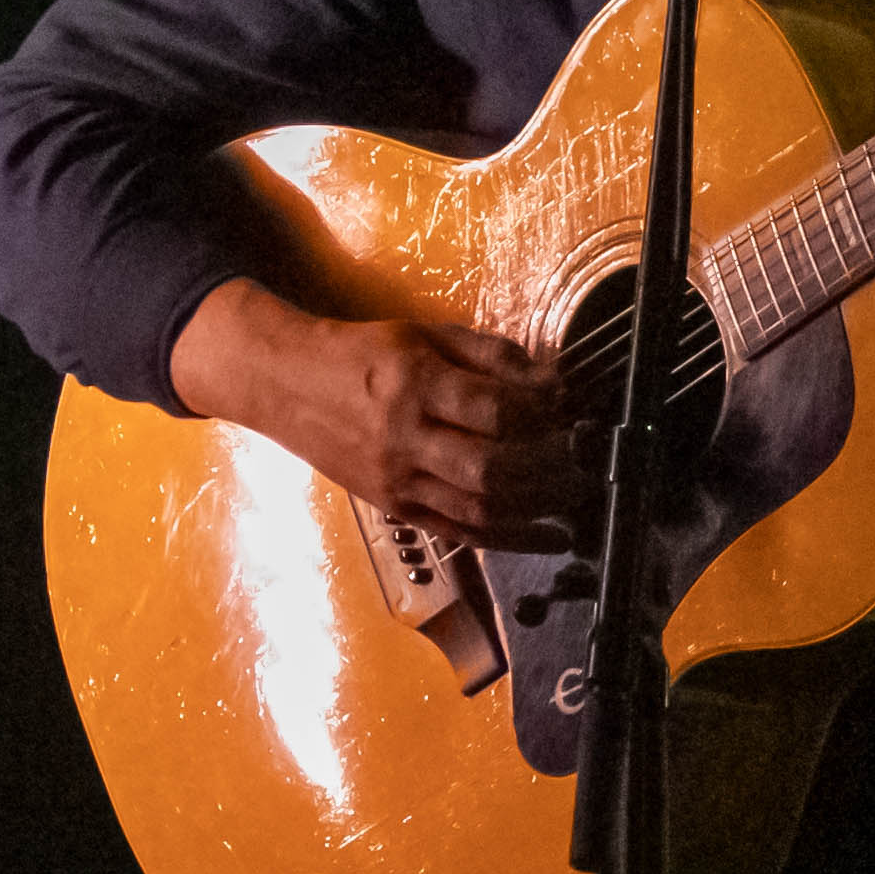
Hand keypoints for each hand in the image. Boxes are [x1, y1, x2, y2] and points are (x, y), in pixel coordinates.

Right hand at [171, 282, 587, 551]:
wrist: (286, 384)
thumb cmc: (362, 355)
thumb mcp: (426, 334)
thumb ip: (492, 354)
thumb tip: (553, 379)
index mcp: (413, 384)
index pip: (494, 409)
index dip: (543, 411)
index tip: (571, 407)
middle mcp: (404, 437)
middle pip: (491, 467)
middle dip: (551, 467)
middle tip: (588, 459)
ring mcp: (397, 479)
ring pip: (479, 508)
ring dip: (541, 509)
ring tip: (579, 498)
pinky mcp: (395, 507)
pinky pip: (460, 532)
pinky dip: (510, 539)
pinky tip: (548, 537)